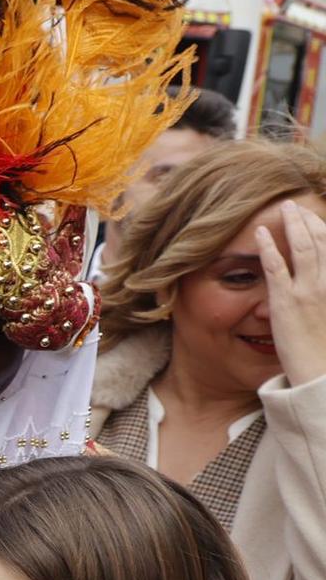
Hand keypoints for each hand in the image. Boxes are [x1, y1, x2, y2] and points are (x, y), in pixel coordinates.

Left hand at [259, 199, 325, 386]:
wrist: (323, 373)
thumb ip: (323, 295)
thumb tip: (317, 288)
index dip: (324, 230)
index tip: (315, 217)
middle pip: (322, 242)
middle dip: (308, 220)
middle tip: (295, 206)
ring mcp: (309, 291)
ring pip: (303, 248)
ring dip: (292, 225)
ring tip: (283, 209)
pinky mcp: (286, 302)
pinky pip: (276, 267)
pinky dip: (268, 247)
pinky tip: (260, 233)